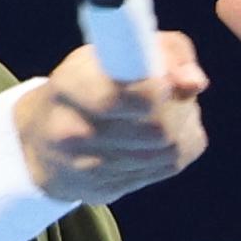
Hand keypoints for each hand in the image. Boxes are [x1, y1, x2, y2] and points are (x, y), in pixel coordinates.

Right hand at [15, 33, 209, 203]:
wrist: (45, 146)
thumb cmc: (89, 85)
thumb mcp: (114, 51)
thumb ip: (164, 51)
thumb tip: (195, 82)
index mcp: (68, 86)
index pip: (115, 97)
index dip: (156, 89)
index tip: (166, 83)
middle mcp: (71, 132)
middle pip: (156, 128)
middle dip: (176, 108)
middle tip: (170, 93)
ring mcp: (89, 168)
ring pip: (167, 148)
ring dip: (181, 127)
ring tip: (166, 112)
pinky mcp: (110, 189)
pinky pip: (168, 165)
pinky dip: (176, 146)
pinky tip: (159, 137)